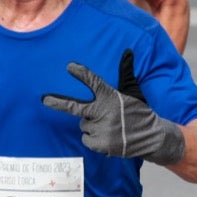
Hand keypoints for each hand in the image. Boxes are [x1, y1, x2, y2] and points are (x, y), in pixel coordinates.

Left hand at [41, 49, 185, 165]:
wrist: (152, 137)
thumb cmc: (140, 111)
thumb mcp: (133, 91)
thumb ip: (126, 72)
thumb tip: (128, 52)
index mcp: (110, 97)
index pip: (94, 82)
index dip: (82, 74)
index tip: (70, 67)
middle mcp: (104, 112)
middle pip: (75, 107)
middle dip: (58, 103)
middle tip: (44, 100)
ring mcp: (102, 129)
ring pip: (83, 125)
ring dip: (92, 126)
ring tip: (109, 126)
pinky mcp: (101, 144)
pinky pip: (86, 139)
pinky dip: (93, 139)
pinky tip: (107, 137)